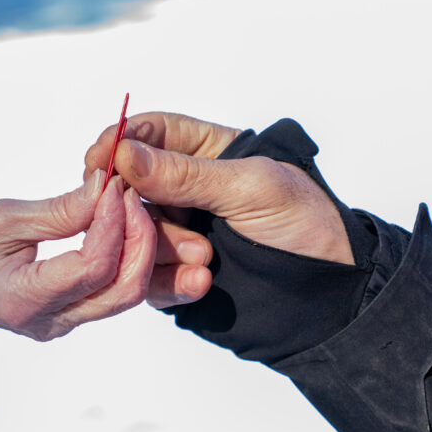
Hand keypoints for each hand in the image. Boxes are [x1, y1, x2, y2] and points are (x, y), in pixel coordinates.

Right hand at [0, 171, 155, 340]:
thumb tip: (104, 190)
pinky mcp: (72, 315)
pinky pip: (112, 291)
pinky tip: (117, 224)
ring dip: (137, 248)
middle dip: (139, 240)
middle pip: (123, 290)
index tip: (112, 186)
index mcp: (25, 300)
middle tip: (130, 195)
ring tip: (126, 205)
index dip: (112, 224)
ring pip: (125, 294)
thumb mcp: (4, 218)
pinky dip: (124, 256)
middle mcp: (51, 321)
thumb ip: (60, 210)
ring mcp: (64, 323)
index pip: (93, 267)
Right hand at [84, 112, 352, 307]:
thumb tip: (125, 153)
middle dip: (135, 205)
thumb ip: (186, 174)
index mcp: (209, 152)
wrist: (331, 298)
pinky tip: (200, 283)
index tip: (100, 159)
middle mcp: (187, 190)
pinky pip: (147, 277)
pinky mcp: (176, 275)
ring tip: (204, 258)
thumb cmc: (307, 226)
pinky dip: (167, 282)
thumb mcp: (252, 189)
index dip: (121, 141)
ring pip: (133, 233)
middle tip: (141, 219)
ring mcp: (179, 233)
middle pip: (131, 185)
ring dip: (161, 247)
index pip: (151, 133)